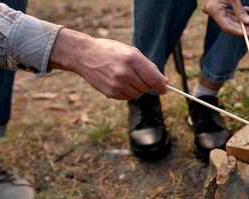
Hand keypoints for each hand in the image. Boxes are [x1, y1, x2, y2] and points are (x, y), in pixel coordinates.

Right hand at [50, 29, 167, 99]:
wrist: (84, 55)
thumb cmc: (111, 51)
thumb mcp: (131, 52)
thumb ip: (148, 66)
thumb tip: (163, 82)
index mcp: (132, 59)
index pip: (154, 79)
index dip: (162, 86)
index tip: (164, 88)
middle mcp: (125, 73)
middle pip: (147, 88)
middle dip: (147, 84)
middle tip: (139, 76)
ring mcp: (117, 84)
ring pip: (138, 94)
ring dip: (137, 88)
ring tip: (126, 77)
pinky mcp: (110, 93)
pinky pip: (127, 97)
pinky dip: (127, 92)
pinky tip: (118, 81)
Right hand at [203, 0, 248, 36]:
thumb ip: (241, 11)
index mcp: (213, 9)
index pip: (226, 26)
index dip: (238, 31)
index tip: (248, 34)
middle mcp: (212, 10)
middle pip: (228, 24)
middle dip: (241, 27)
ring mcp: (214, 8)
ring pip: (229, 18)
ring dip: (241, 20)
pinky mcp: (218, 5)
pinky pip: (228, 12)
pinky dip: (237, 13)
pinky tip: (247, 10)